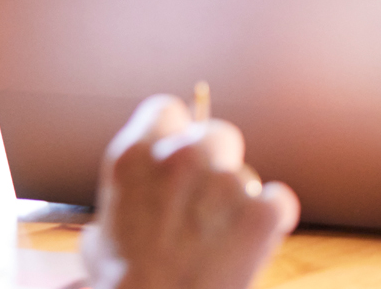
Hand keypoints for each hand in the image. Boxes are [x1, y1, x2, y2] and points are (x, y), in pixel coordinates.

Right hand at [81, 95, 299, 288]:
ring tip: (217, 239)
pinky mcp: (263, 211)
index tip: (177, 151)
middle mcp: (182, 158)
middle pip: (216, 132)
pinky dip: (270, 219)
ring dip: (237, 198)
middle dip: (215, 160)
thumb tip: (140, 199)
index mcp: (134, 157)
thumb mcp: (102, 232)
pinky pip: (277, 199)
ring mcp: (225, 182)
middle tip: (205, 198)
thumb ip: (128, 198)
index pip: (166, 109)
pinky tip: (249, 242)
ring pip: (245, 172)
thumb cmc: (123, 284)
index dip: (173, 132)